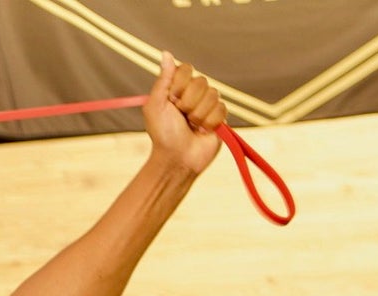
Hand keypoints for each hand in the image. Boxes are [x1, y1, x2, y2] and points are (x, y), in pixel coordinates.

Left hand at [143, 51, 226, 175]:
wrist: (177, 159)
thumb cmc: (163, 135)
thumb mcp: (155, 106)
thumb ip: (162, 80)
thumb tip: (165, 53)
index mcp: (177, 89)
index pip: (186, 69)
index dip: (180, 85)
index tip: (171, 101)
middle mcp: (194, 94)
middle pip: (201, 82)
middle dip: (189, 103)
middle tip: (181, 118)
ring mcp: (208, 104)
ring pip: (213, 95)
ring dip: (199, 115)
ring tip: (191, 127)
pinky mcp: (220, 116)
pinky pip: (221, 109)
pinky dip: (209, 123)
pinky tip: (202, 132)